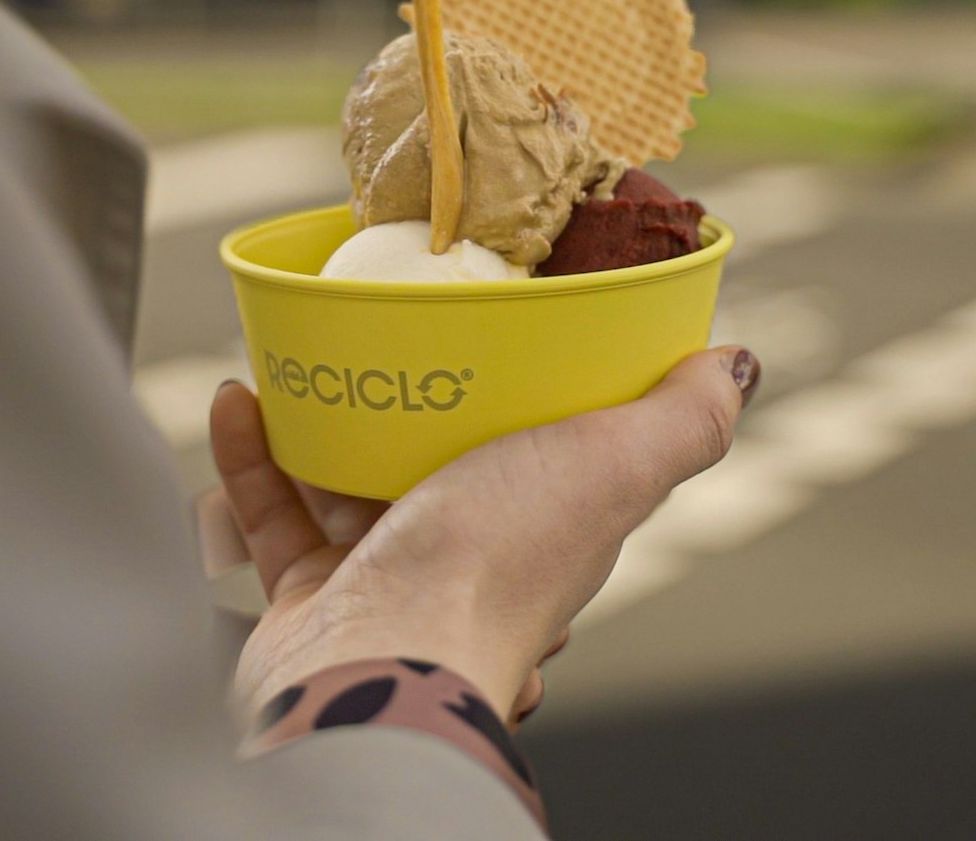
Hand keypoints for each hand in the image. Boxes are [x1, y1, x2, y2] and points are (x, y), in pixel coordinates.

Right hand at [205, 347, 758, 725]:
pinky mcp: (315, 596)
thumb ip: (682, 420)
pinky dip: (253, 455)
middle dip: (416, 395)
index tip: (505, 314)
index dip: (541, 389)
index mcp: (555, 525)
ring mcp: (394, 577)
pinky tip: (238, 399)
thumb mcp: (611, 464)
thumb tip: (737, 363)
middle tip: (388, 326)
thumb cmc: (494, 568)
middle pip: (448, 457)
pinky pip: (277, 510)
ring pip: (352, 479)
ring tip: (302, 351)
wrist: (374, 662)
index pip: (560, 451)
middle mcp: (479, 554)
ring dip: (322, 415)